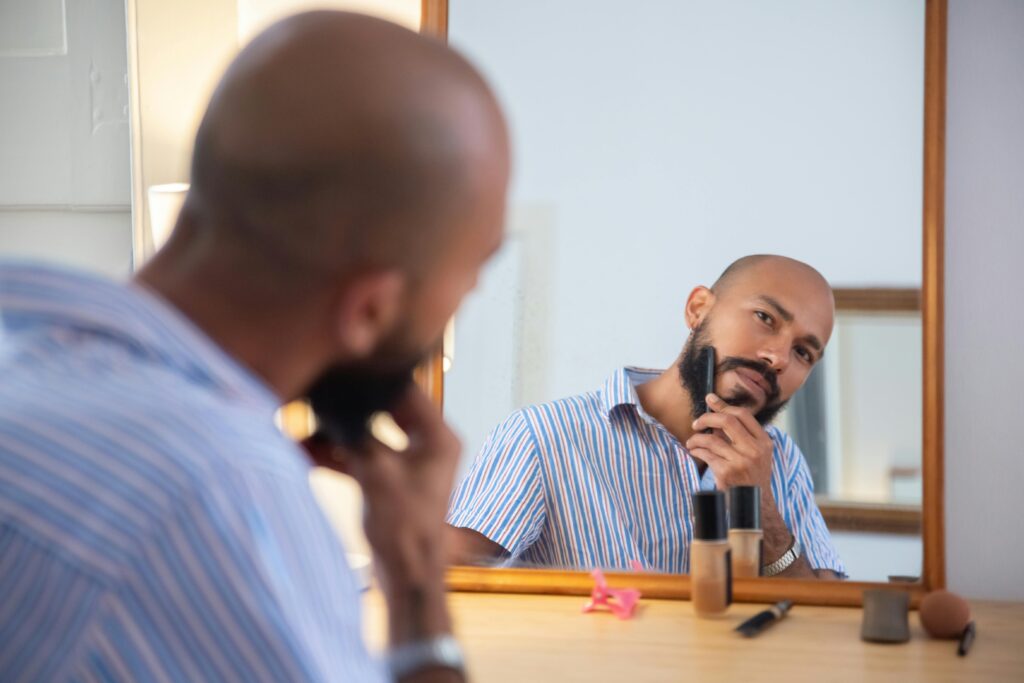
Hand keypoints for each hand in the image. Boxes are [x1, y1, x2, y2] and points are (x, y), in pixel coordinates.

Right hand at [302, 385, 460, 641]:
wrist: (406, 576)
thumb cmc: (403, 525)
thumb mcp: (375, 471)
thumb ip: (355, 435)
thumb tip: (333, 408)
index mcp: (439, 437)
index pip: (408, 392)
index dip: (377, 380)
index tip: (348, 369)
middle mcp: (429, 446)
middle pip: (387, 412)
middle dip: (353, 407)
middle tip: (324, 394)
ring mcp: (411, 465)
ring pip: (371, 437)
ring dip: (340, 435)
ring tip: (306, 424)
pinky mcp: (392, 483)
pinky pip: (364, 459)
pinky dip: (340, 456)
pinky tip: (306, 449)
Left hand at [685, 393, 774, 496]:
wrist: (753, 505)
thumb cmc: (752, 477)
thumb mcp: (756, 454)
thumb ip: (741, 436)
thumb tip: (716, 413)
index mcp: (764, 442)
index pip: (743, 415)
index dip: (724, 405)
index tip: (710, 400)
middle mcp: (754, 450)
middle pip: (727, 420)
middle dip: (707, 417)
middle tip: (696, 423)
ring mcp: (740, 461)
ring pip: (711, 438)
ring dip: (696, 438)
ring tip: (691, 442)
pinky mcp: (726, 472)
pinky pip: (705, 453)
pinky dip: (696, 450)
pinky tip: (694, 451)